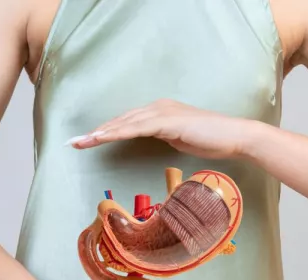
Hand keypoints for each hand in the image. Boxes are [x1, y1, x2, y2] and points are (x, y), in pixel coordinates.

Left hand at [66, 99, 258, 159]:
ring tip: (80, 142)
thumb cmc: (212, 141)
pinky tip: (102, 138)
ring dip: (100, 133)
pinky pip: (136, 127)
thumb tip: (152, 141)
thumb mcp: (181, 140)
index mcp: (160, 112)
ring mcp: (162, 112)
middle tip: (73, 143)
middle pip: (120, 120)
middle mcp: (158, 108)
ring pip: (124, 123)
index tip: (86, 142)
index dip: (106, 131)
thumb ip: (165, 137)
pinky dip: (117, 132)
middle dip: (95, 132)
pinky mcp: (167, 121)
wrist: (235, 136)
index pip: (127, 122)